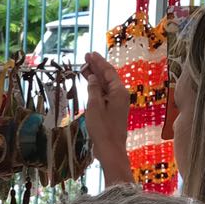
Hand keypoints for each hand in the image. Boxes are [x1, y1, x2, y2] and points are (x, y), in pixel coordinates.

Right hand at [81, 52, 132, 186]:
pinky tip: (90, 85)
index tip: (89, 54)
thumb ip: (93, 89)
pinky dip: (96, 88)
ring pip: (106, 85)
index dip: (98, 62)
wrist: (110, 149)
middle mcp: (120, 95)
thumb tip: (92, 78)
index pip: (108, 71)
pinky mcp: (113, 111)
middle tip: (85, 58)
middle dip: (97, 67)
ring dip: (96, 77)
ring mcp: (118, 103)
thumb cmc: (102, 128)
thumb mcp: (94, 106)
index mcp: (118, 91)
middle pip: (108, 76)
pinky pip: (105, 94)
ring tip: (84, 69)